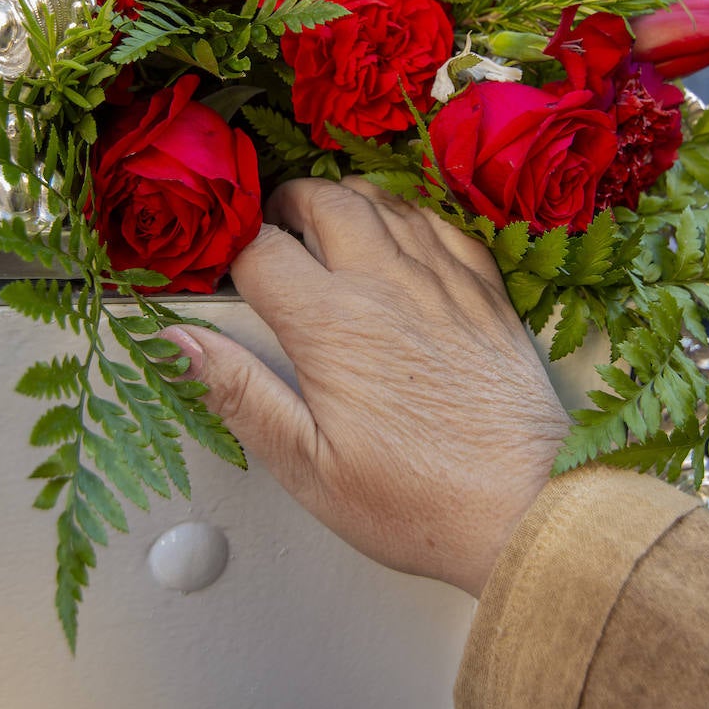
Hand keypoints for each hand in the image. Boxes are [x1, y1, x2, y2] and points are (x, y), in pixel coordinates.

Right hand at [163, 179, 569, 597]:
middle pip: (325, 200)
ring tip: (327, 221)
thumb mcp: (308, 466)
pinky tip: (400, 232)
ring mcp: (443, 282)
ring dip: (346, 199)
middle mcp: (388, 286)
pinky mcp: (486, 293)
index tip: (229, 269)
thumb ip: (240, 394)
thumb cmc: (419, 501)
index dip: (234, 251)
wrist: (527, 508)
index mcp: (333, 326)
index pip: (263, 250)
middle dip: (288, 203)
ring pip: (384, 201)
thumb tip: (181, 344)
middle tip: (275, 225)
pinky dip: (409, 213)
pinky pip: (441, 223)